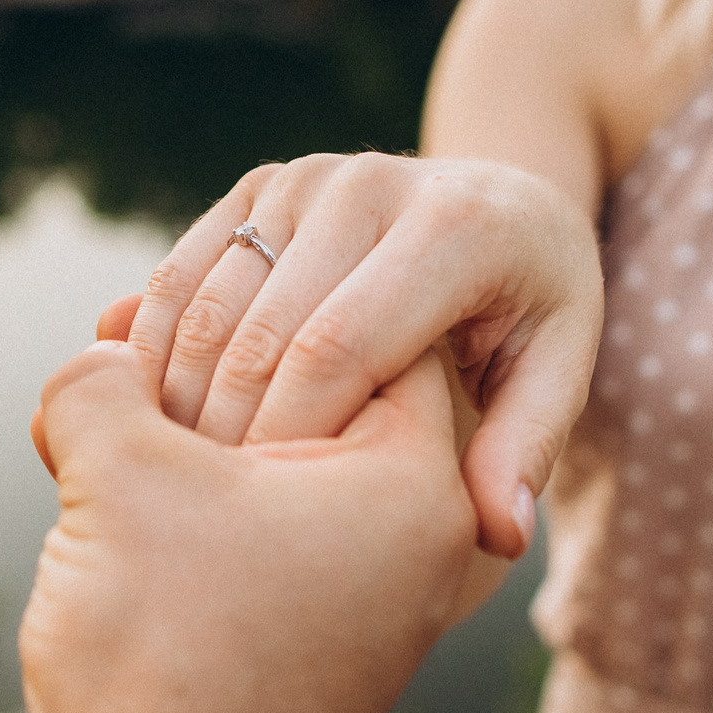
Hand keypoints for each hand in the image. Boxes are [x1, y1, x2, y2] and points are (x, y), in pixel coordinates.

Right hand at [22, 311, 494, 712]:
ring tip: (88, 426)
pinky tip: (81, 481)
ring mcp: (343, 588)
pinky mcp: (280, 628)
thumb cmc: (165, 659)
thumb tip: (99, 356)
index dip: (264, 293)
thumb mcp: (125, 475)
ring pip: (255, 452)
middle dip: (200, 363)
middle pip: (309, 381)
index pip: (370, 322)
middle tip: (119, 351)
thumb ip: (104, 381)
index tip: (182, 300)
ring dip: (166, 428)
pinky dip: (162, 492)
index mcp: (411, 483)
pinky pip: (230, 520)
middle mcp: (400, 533)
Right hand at [128, 152, 602, 559]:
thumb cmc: (531, 305)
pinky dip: (155, 353)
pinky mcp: (258, 186)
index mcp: (453, 229)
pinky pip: (181, 274)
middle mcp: (369, 184)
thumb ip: (523, 450)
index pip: (341, 346)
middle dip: (229, 432)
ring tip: (181, 485)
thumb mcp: (556, 370)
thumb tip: (501, 534)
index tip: (273, 519)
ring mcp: (304, 178)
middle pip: (265, 329)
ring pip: (208, 304)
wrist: (500, 200)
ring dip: (179, 399)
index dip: (294, 436)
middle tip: (212, 521)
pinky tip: (157, 428)